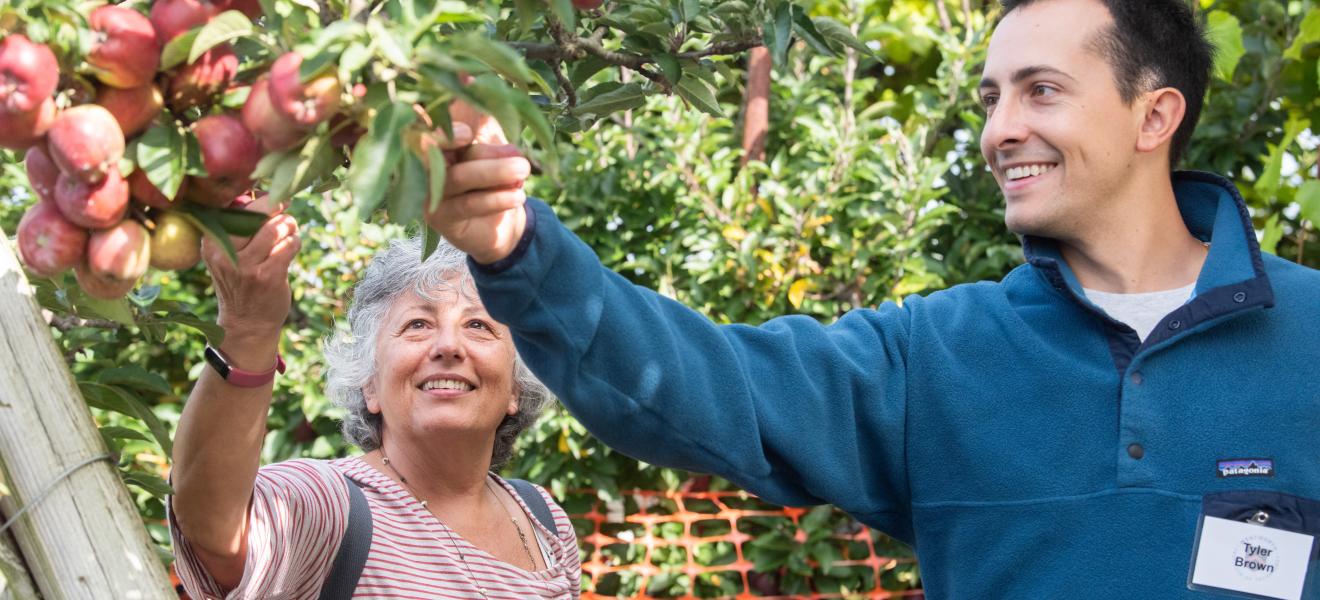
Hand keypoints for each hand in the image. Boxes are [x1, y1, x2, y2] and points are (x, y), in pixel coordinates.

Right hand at [201, 193, 300, 359]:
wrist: (246, 323)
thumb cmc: (240, 281)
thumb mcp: (226, 254)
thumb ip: (238, 228)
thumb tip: (265, 194)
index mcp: (210, 242)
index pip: (235, 207)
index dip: (259, 198)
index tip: (272, 199)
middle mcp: (224, 252)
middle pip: (257, 213)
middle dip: (277, 207)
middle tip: (285, 210)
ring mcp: (246, 266)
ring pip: (276, 227)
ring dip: (289, 225)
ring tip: (290, 230)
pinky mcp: (268, 276)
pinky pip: (289, 245)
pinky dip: (295, 240)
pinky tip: (293, 244)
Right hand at [423, 100, 530, 264]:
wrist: (501, 220)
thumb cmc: (491, 168)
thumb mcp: (486, 132)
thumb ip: (477, 106)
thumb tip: (469, 71)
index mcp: (428, 134)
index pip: (419, 118)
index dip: (432, 111)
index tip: (455, 105)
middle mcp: (419, 162)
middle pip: (426, 147)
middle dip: (451, 138)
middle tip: (476, 134)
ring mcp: (426, 192)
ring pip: (456, 177)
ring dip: (493, 171)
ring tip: (523, 167)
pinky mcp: (439, 218)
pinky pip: (468, 204)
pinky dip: (496, 197)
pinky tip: (518, 194)